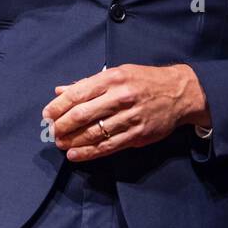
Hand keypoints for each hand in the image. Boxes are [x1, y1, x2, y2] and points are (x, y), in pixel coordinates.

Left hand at [42, 63, 209, 161]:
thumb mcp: (117, 73)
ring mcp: (130, 117)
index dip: (59, 107)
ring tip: (61, 144)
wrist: (179, 92)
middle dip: (63, 126)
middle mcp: (120, 97)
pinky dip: (89, 152)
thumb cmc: (144, 81)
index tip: (47, 115)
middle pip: (83, 114)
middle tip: (51, 132)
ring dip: (73, 141)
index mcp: (113, 78)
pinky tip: (76, 155)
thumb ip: (88, 84)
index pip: (78, 94)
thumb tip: (60, 91)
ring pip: (94, 132)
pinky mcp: (138, 135)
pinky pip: (108, 146)